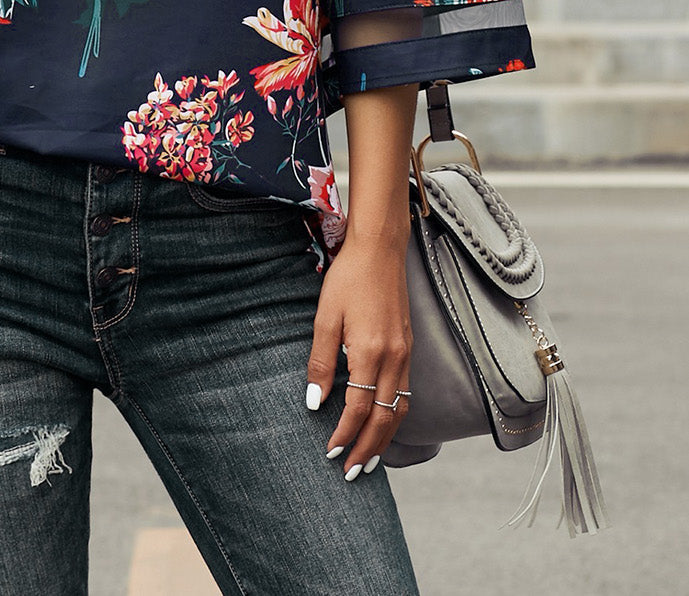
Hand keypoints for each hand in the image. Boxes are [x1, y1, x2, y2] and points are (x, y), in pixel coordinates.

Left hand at [305, 237, 411, 478]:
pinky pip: (405, 392)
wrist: (380, 250)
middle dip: (368, 448)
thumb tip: (314, 402)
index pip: (358, 408)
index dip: (345, 433)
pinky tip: (383, 424)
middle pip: (384, 418)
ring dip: (384, 438)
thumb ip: (321, 362)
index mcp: (370, 352)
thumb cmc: (348, 279)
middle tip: (351, 473)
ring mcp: (405, 354)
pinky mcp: (408, 348)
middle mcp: (394, 358)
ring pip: (400, 409)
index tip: (330, 452)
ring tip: (369, 460)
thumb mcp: (325, 317)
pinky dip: (394, 416)